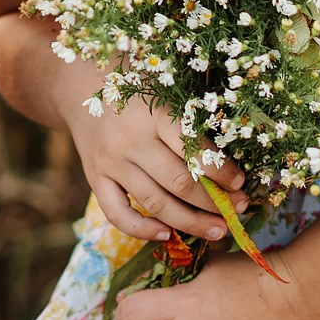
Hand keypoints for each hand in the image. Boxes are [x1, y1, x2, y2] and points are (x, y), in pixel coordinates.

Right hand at [63, 92, 247, 243]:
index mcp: (154, 113)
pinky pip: (118, 215)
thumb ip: (192, 118)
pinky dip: (143, 230)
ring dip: (191, 222)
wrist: (79, 85)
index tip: (241, 183)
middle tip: (238, 210)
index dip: (221, 171)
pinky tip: (167, 234)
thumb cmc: (136, 86)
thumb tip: (231, 158)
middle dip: (215, 202)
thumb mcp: (165, 89)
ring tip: (218, 230)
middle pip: (179, 183)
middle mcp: (130, 140)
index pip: (193, 150)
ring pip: (155, 203)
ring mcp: (110, 162)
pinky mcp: (95, 179)